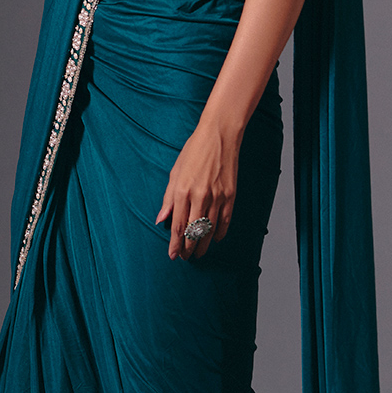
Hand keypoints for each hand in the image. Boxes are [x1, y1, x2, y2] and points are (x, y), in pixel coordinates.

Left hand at [156, 117, 240, 259]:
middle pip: (193, 231)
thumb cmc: (194, 151)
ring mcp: (217, 196)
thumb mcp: (175, 172)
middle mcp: (200, 196)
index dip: (175, 244)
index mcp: (183, 191)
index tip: (173, 255)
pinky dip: (220, 232)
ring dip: (203, 244)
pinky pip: (225, 220)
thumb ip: (168, 198)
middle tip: (185, 257)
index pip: (178, 225)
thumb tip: (161, 219)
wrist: (219, 135)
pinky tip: (215, 239)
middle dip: (188, 248)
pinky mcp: (230, 195)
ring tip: (198, 253)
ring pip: (210, 229)